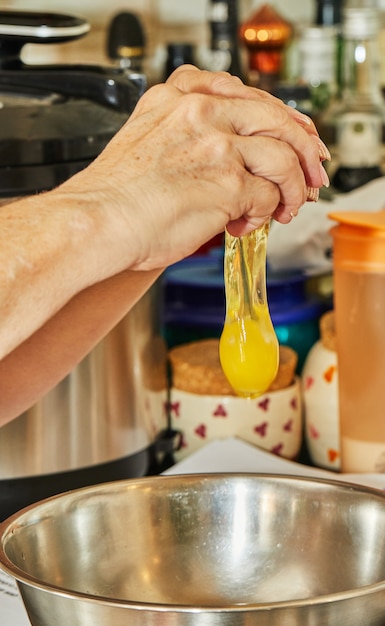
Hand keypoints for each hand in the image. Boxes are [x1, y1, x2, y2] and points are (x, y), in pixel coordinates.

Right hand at [62, 65, 329, 270]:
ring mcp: (218, 145)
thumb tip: (234, 155)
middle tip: (314, 174)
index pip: (248, 94)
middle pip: (277, 119)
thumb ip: (190, 133)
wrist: (96, 222)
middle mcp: (202, 112)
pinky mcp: (228, 183)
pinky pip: (268, 196)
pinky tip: (245, 224)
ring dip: (293, 188)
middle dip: (304, 150)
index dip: (281, 117)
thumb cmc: (116, 195)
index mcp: (181, 96)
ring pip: (283, 158)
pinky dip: (265, 214)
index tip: (297, 135)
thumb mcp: (147, 139)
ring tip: (286, 209)